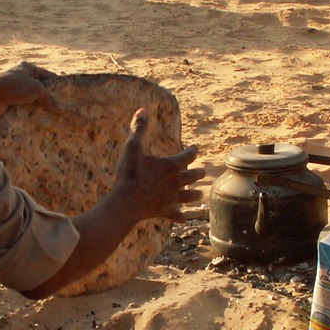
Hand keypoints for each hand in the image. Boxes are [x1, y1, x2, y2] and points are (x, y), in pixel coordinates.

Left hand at [0, 62, 59, 117]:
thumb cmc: (12, 87)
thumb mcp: (35, 88)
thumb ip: (49, 98)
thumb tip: (60, 109)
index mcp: (29, 69)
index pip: (49, 77)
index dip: (59, 87)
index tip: (69, 98)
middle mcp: (23, 79)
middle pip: (42, 90)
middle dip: (51, 100)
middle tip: (64, 112)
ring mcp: (17, 92)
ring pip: (34, 102)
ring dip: (41, 110)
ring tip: (56, 120)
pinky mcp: (12, 104)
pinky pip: (26, 110)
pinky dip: (32, 116)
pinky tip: (42, 123)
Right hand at [20, 108, 201, 297]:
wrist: (126, 202)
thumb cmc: (129, 174)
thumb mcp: (133, 147)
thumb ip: (139, 129)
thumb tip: (143, 109)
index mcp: (170, 166)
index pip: (187, 156)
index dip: (193, 151)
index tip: (197, 149)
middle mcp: (174, 182)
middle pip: (191, 176)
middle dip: (198, 173)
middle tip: (203, 172)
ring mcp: (170, 198)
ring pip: (187, 196)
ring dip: (194, 195)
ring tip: (200, 195)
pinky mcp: (163, 211)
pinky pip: (174, 215)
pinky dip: (180, 217)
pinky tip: (185, 220)